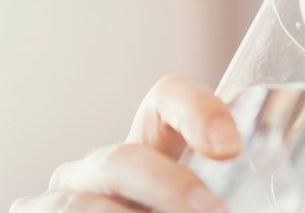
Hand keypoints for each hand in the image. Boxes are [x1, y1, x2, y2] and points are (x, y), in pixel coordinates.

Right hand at [10, 75, 242, 212]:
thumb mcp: (194, 205)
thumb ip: (212, 200)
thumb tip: (245, 204)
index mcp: (148, 154)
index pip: (165, 102)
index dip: (197, 110)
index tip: (231, 146)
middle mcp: (99, 171)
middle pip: (124, 158)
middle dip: (168, 186)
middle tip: (213, 210)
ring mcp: (60, 200)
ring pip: (82, 204)